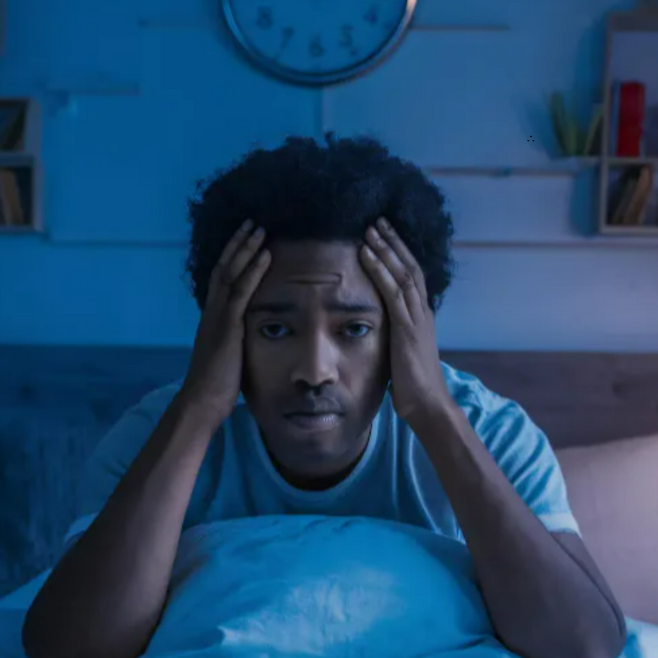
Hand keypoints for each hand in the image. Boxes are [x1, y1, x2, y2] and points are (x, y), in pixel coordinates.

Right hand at [180, 219, 270, 428]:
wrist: (201, 401)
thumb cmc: (216, 384)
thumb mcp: (226, 354)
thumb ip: (234, 338)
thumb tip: (246, 334)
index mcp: (212, 317)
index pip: (221, 279)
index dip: (232, 258)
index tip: (244, 240)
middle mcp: (212, 311)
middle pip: (224, 268)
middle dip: (238, 244)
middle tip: (252, 223)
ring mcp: (218, 316)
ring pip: (231, 273)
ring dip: (246, 248)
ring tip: (260, 228)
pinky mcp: (227, 326)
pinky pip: (241, 291)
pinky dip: (254, 270)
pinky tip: (265, 255)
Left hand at [360, 217, 453, 428]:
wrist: (428, 405)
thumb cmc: (413, 383)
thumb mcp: (404, 350)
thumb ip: (396, 332)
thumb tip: (382, 326)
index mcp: (421, 315)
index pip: (412, 275)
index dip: (399, 253)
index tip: (384, 235)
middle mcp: (422, 311)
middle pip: (409, 266)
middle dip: (393, 242)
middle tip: (376, 220)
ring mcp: (417, 318)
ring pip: (402, 274)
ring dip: (385, 249)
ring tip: (369, 229)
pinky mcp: (407, 329)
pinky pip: (392, 292)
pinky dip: (379, 271)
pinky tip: (366, 256)